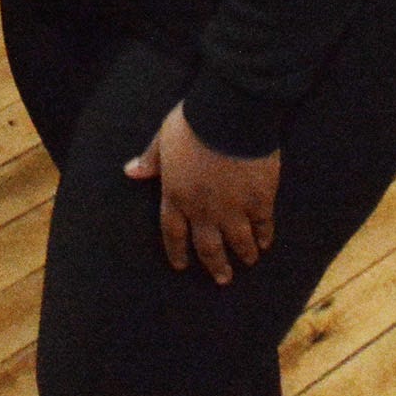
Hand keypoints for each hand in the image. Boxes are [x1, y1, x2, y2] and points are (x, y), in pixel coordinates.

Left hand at [125, 102, 279, 284]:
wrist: (229, 117)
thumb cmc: (192, 123)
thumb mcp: (164, 138)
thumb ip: (151, 159)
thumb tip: (130, 172)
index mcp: (176, 195)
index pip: (173, 233)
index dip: (176, 251)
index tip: (181, 265)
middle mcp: (203, 210)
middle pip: (208, 247)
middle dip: (215, 265)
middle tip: (222, 278)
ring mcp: (233, 209)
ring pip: (238, 242)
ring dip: (243, 255)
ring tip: (248, 262)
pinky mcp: (259, 201)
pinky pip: (263, 225)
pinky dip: (264, 236)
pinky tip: (265, 243)